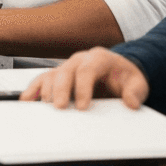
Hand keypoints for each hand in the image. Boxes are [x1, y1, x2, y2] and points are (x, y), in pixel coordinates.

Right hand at [19, 47, 149, 109]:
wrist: (120, 73)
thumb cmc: (126, 77)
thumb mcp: (138, 83)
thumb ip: (136, 92)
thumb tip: (131, 102)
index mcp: (99, 58)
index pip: (88, 69)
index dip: (83, 87)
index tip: (83, 106)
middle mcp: (80, 60)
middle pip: (66, 71)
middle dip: (61, 90)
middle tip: (59, 107)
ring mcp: (67, 68)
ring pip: (51, 75)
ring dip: (46, 91)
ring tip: (45, 108)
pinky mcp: (58, 77)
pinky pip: (42, 80)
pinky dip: (33, 90)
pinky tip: (27, 101)